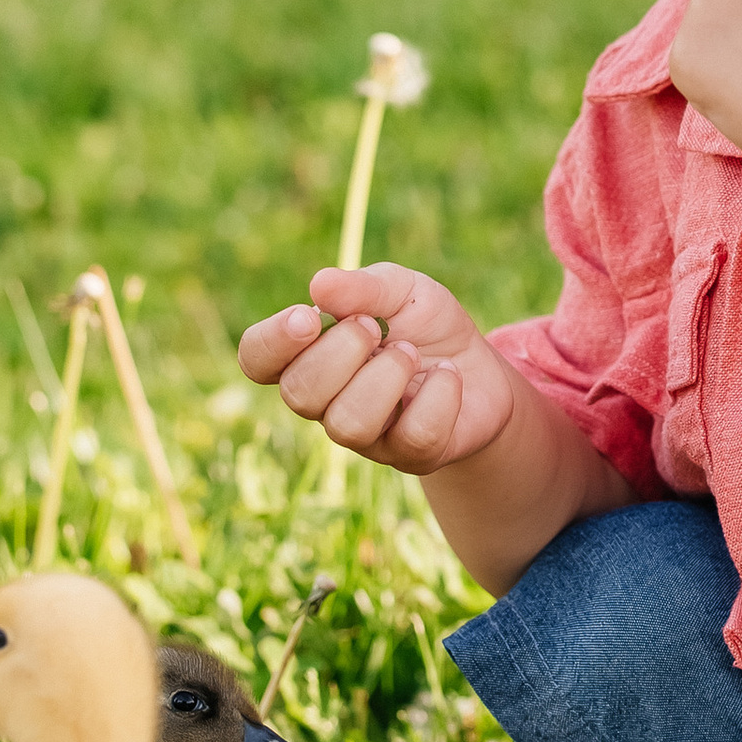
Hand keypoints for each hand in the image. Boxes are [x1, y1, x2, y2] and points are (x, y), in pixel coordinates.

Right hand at [237, 262, 518, 477]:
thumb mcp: (402, 290)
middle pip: (299, 393)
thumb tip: (319, 285)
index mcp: (310, 355)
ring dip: (386, 376)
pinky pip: (412, 435)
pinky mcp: (409, 456)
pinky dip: (438, 394)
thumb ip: (363, 287)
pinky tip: (447, 376)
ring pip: (348, 424)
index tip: (308, 317)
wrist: (484, 371)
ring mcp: (366, 436)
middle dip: (342, 350)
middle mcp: (327, 402)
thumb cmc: (427, 328)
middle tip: (378, 327)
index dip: (271, 342)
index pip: (257, 359)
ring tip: (413, 353)